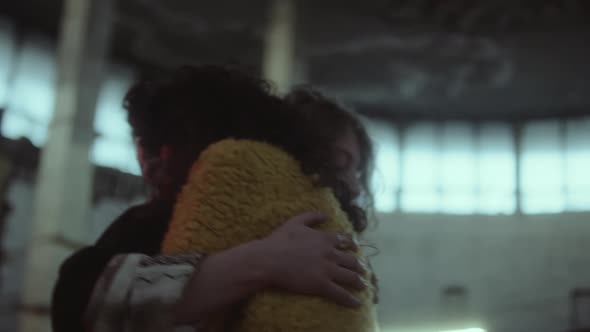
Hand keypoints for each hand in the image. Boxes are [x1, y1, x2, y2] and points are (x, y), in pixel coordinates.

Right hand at [251, 212, 367, 306]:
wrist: (268, 260)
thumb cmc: (279, 241)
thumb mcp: (295, 222)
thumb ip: (312, 216)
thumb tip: (326, 214)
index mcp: (325, 239)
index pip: (346, 241)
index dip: (353, 245)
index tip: (356, 248)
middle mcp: (331, 254)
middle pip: (352, 260)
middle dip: (359, 265)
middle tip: (363, 270)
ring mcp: (328, 270)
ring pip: (350, 277)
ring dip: (359, 282)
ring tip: (363, 285)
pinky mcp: (322, 285)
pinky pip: (340, 294)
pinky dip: (351, 300)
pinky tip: (357, 304)